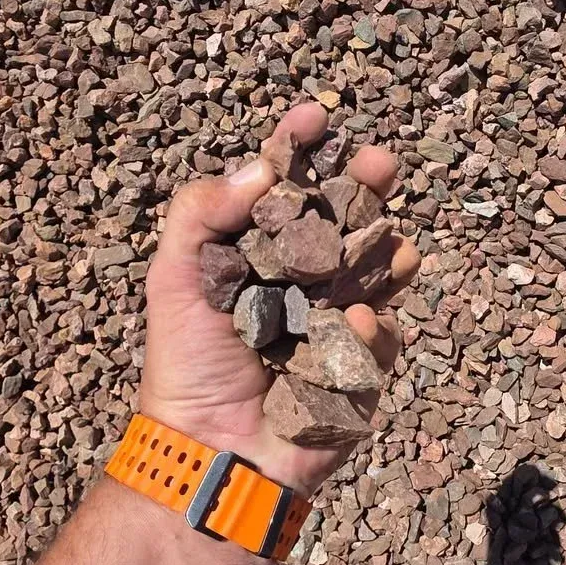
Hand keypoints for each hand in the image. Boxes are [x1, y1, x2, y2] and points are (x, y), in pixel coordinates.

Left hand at [139, 104, 419, 498]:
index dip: (302, 151)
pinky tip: (352, 324)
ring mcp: (335, 324)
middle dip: (366, 188)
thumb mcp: (174, 279)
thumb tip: (262, 166)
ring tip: (390, 246)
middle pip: (346, 222)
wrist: (212, 449)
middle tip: (379, 164)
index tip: (316, 115)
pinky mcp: (360, 368)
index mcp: (258, 256)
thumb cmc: (188, 363)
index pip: (286, 193)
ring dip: (386, 252)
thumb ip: (202, 213)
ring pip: (379, 272)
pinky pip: (381, 335)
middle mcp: (301, 282)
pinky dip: (369, 328)